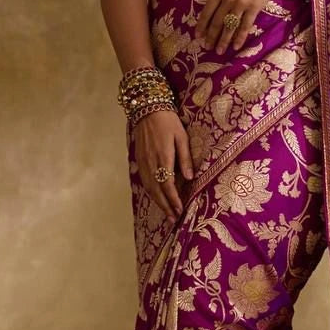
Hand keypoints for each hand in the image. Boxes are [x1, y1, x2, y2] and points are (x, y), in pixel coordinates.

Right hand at [133, 107, 194, 224]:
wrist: (147, 109)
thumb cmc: (168, 121)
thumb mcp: (181, 136)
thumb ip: (185, 158)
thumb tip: (190, 178)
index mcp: (163, 157)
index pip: (168, 185)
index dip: (174, 200)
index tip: (180, 210)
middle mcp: (151, 163)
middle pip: (157, 191)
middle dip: (166, 206)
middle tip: (174, 219)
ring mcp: (143, 163)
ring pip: (150, 188)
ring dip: (158, 203)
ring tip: (167, 214)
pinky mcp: (139, 160)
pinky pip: (145, 181)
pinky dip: (151, 193)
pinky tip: (156, 198)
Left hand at [195, 0, 308, 55]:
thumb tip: (214, 11)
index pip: (207, 12)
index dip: (202, 26)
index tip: (198, 36)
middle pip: (216, 22)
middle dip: (211, 37)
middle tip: (207, 48)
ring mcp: (240, 3)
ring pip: (229, 26)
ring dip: (223, 41)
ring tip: (219, 51)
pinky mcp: (254, 7)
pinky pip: (244, 26)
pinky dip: (240, 37)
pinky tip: (236, 46)